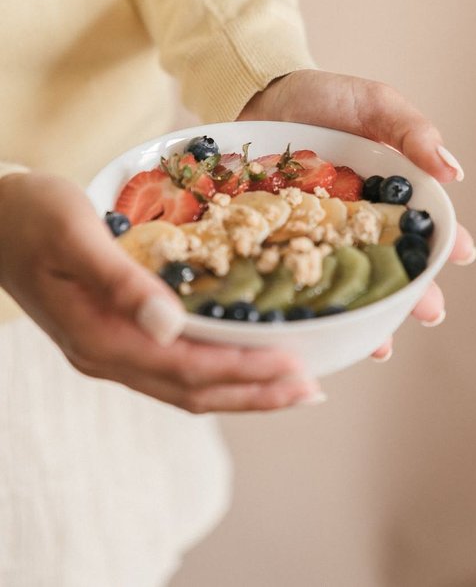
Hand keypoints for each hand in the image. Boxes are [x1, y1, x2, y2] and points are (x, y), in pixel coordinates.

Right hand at [0, 172, 318, 410]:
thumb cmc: (33, 216)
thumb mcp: (75, 236)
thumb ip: (120, 281)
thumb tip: (170, 325)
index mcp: (98, 336)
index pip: (186, 367)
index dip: (243, 370)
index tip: (294, 363)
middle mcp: (106, 355)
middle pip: (192, 390)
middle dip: (255, 391)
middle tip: (311, 388)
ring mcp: (108, 350)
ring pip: (185, 387)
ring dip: (240, 388)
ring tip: (289, 386)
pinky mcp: (114, 336)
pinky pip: (173, 367)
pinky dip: (215, 369)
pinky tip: (241, 359)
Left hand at [239, 69, 475, 358]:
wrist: (258, 92)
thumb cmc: (322, 95)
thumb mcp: (373, 103)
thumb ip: (410, 131)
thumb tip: (453, 172)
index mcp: (385, 189)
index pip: (421, 221)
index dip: (443, 241)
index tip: (461, 255)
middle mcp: (355, 216)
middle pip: (388, 261)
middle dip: (413, 290)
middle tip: (430, 312)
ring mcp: (316, 229)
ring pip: (346, 278)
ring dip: (367, 310)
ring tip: (382, 342)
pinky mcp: (278, 236)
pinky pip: (295, 270)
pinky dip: (307, 299)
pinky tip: (317, 323)